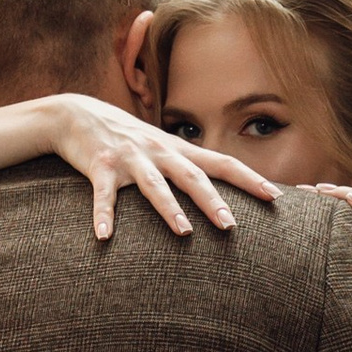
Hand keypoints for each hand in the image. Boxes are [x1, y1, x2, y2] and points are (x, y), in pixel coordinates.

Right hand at [44, 94, 278, 239]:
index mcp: (178, 151)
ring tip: (184, 232)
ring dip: (169, 209)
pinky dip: (104, 216)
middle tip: (231, 226)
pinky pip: (104, 196)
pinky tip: (104, 237)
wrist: (76, 114)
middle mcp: (158, 152)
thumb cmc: (127, 138)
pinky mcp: (101, 167)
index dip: (249, 178)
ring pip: (154, 186)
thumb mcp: (161, 148)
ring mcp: (130, 159)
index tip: (275, 195)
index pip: (222, 162)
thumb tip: (220, 191)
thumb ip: (187, 166)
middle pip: (192, 177)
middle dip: (212, 200)